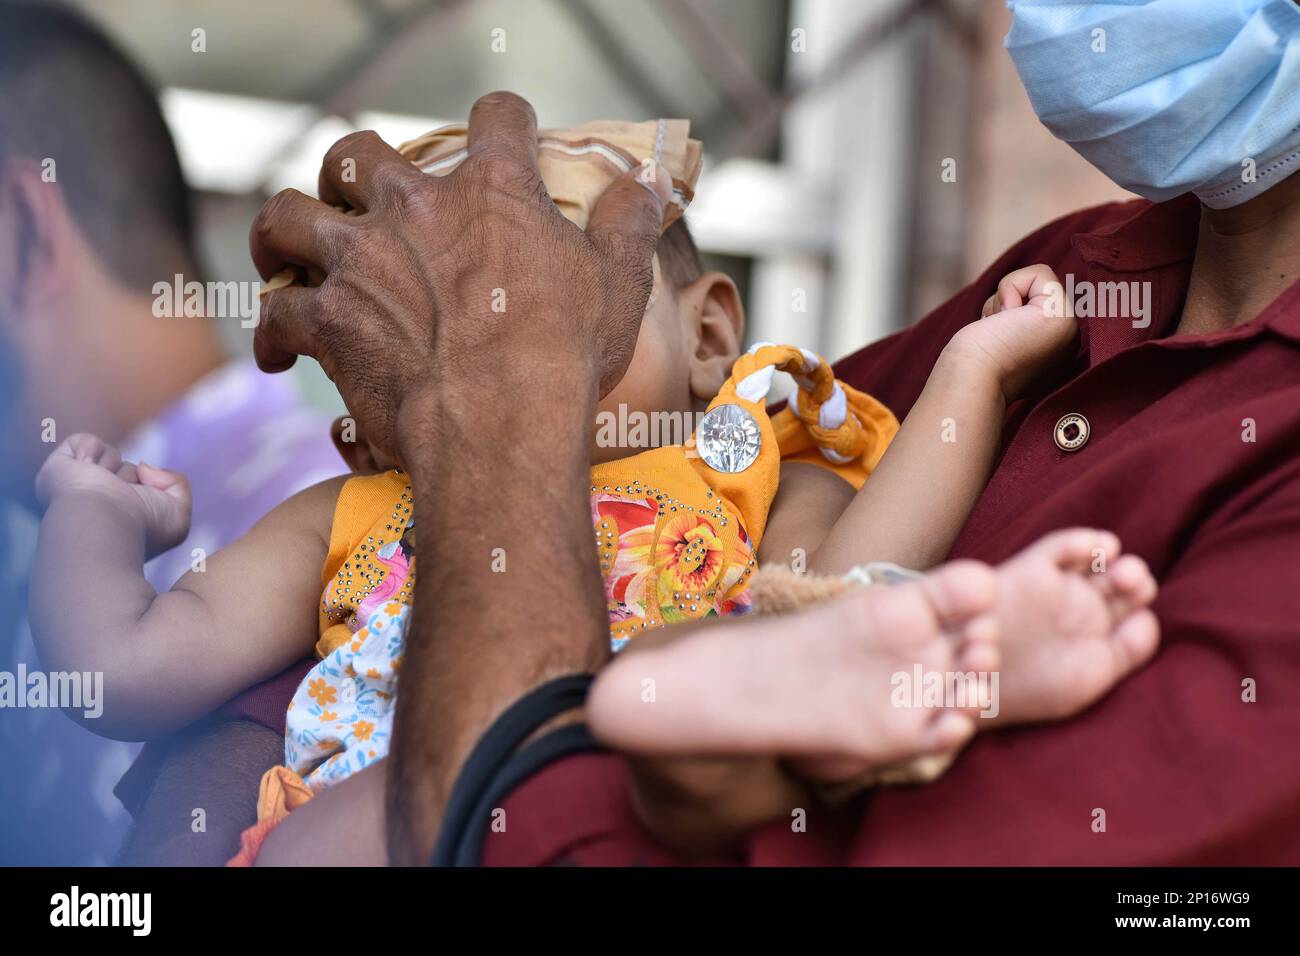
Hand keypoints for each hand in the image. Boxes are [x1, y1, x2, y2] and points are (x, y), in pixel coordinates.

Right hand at [35, 433, 190, 558]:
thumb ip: (175, 484)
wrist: (104, 520)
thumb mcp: (177, 514)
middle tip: (121, 499)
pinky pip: (84, 441)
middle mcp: (94, 504)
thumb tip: (143, 467)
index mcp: (119, 518)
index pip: (143, 491)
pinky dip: (92, 449)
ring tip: (103, 487)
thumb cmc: (142, 525)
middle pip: (129, 470)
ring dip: (115, 468)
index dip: (150, 492)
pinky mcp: (57, 468)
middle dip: (131, 478)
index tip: (144, 516)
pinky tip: (86, 469)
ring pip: (111, 456)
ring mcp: (75, 487)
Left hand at [249, 91, 674, 459]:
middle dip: (351, 170)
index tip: (508, 133)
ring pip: (288, 216)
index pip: (497, 119)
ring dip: (281, 233)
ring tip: (285, 253)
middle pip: (357, 154)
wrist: (501, 422)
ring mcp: (361, 260)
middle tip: (358, 198)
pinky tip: (279, 353)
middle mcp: (414, 208)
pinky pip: (276, 314)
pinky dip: (272, 332)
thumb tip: (648, 181)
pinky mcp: (327, 320)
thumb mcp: (618, 283)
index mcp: (493, 190)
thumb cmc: (565, 355)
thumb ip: (627, 223)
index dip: (504, 120)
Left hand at [944, 264, 1077, 400]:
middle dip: (1004, 304)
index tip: (995, 341)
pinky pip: (1040, 273)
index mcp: (1053, 356)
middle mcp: (1067, 346)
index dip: (1004, 313)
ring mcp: (1070, 333)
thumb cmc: (970, 364)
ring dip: (1004, 299)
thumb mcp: (999, 340)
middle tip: (996, 334)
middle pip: (1036, 293)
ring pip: (1038, 281)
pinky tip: (1006, 318)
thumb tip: (1012, 308)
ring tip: (1000, 331)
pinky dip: (1011, 287)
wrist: (969, 381)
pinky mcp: (1064, 317)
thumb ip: (1014, 325)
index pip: (1033, 308)